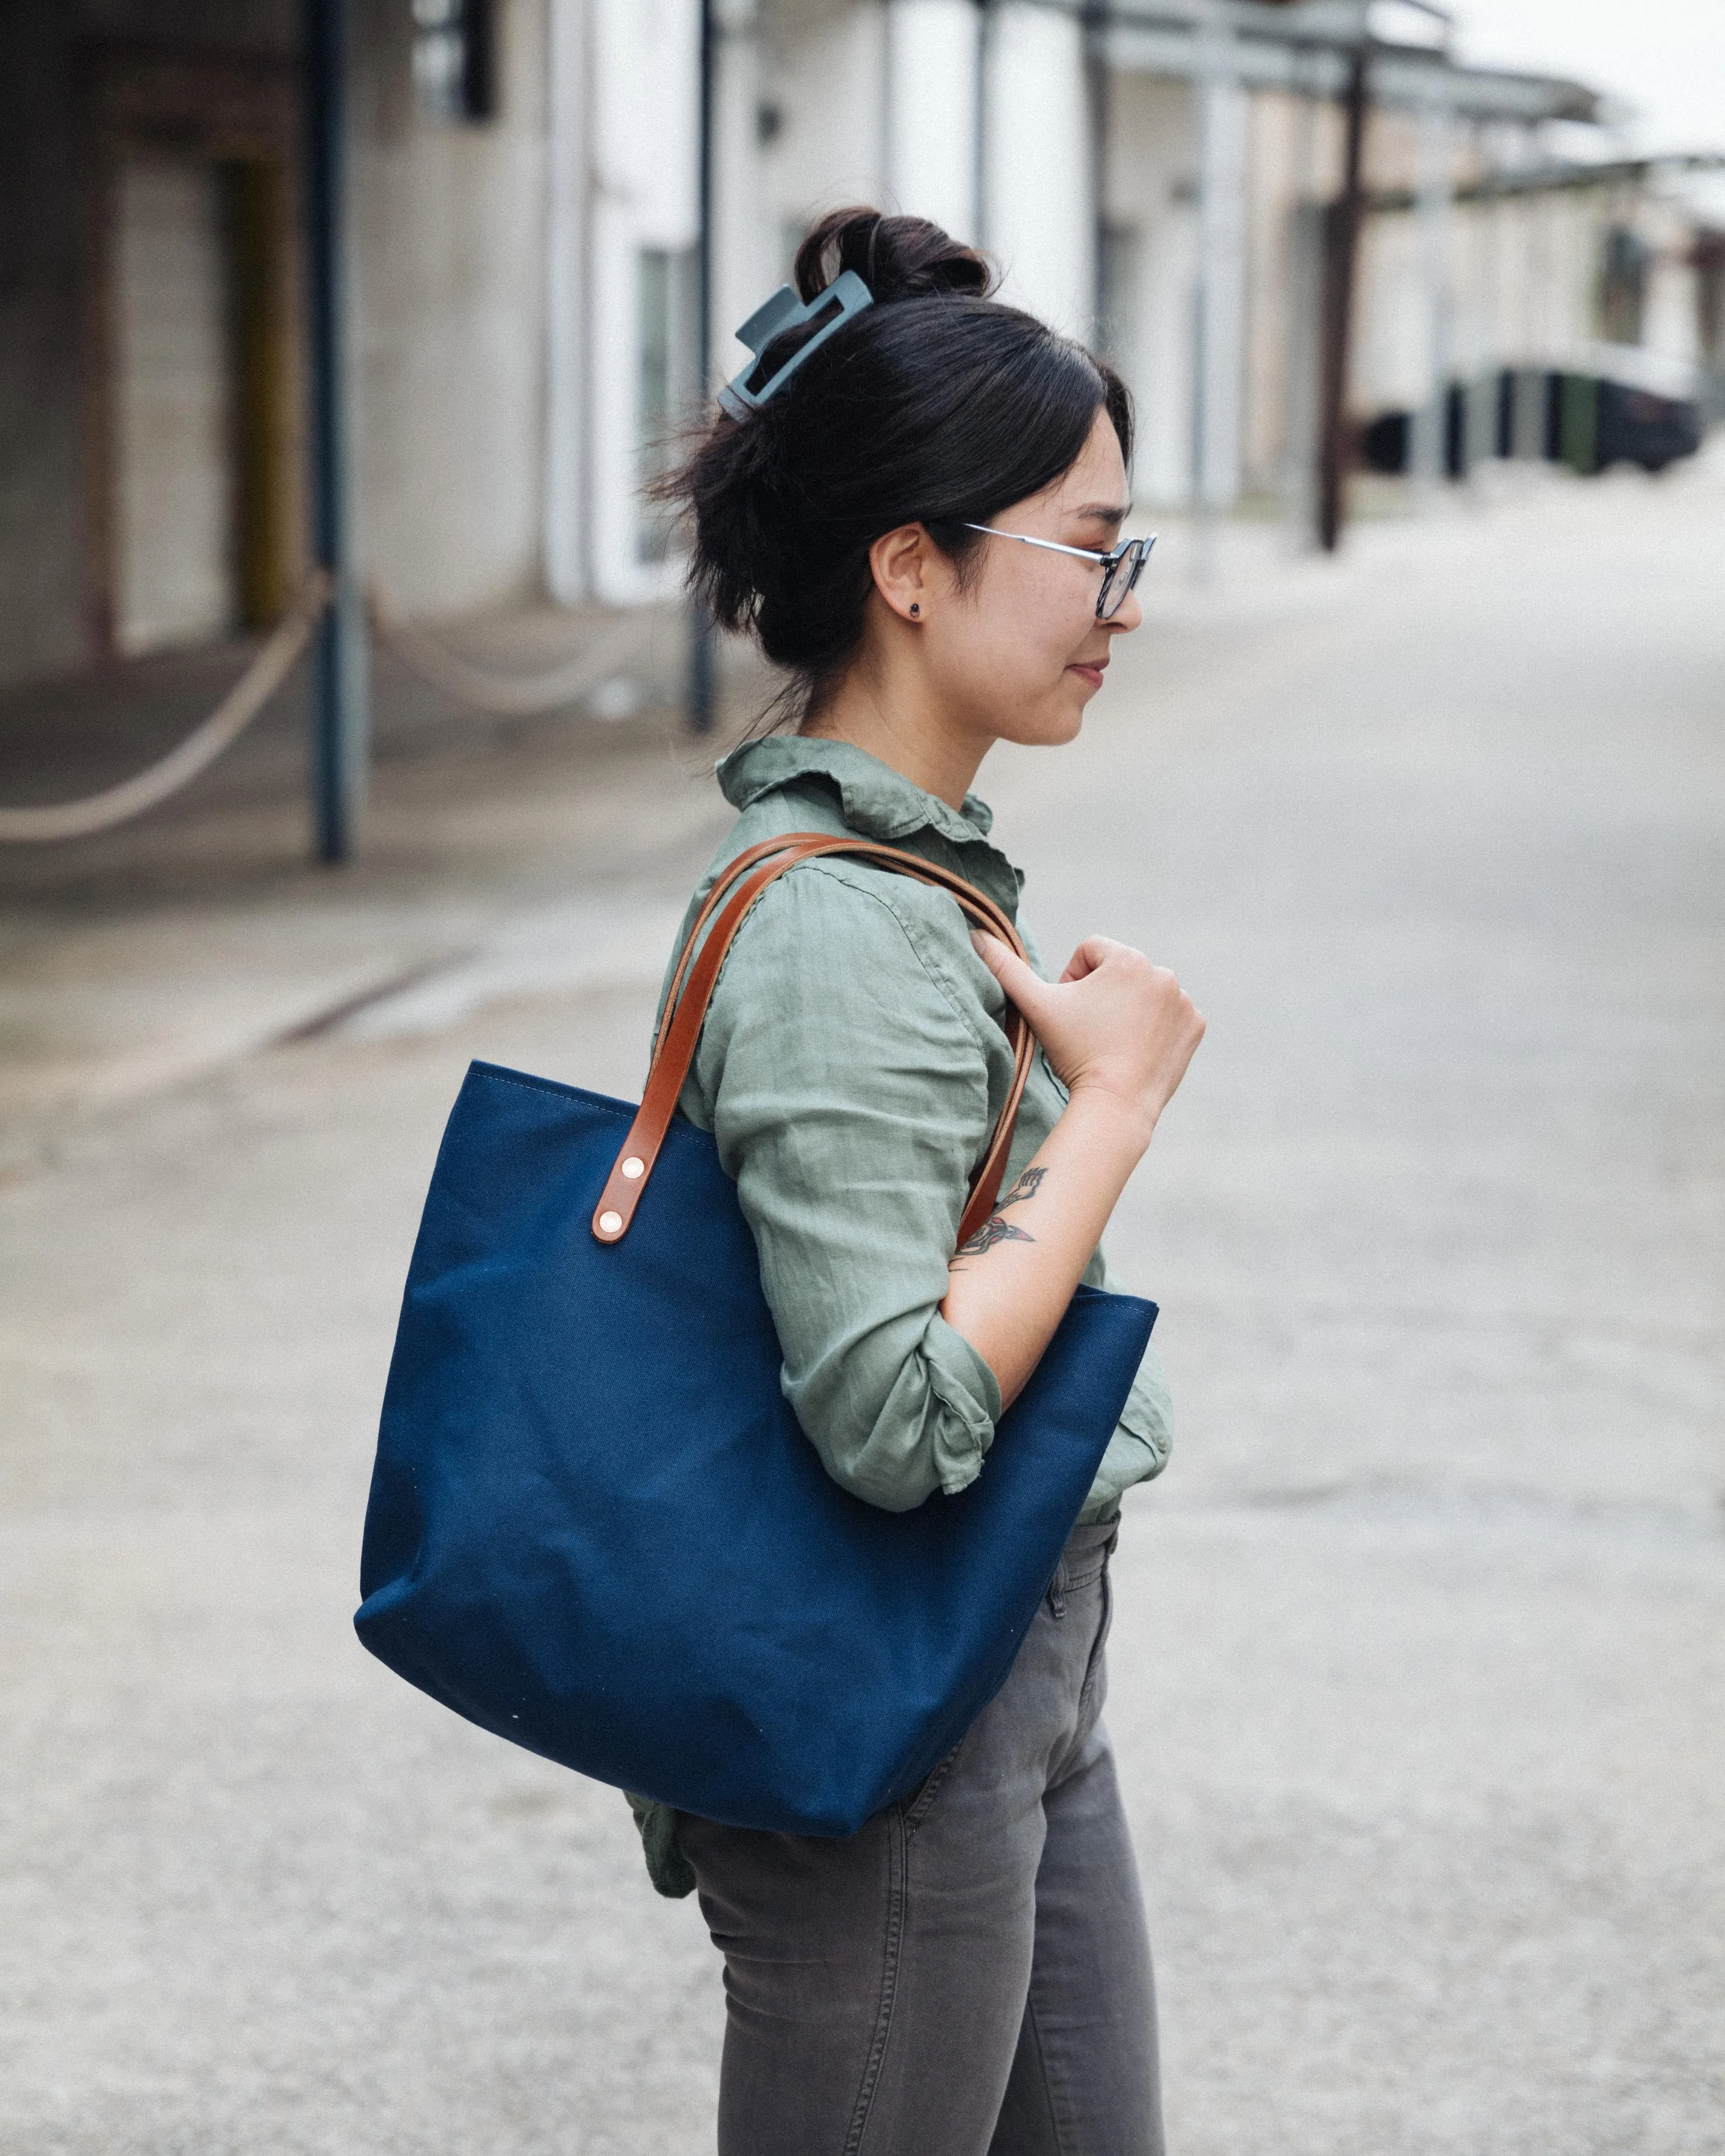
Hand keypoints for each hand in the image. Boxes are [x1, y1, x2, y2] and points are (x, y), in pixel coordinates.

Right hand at [972, 931, 1204, 1139]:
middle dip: (1102, 994)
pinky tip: (1137, 1049)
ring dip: (1127, 1008)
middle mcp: (1162, 972)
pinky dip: (1154, 1028)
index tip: (1071, 1013)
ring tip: (1113, 1041)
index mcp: (1127, 958)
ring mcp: (1183, 1000)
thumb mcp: (1037, 1006)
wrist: (1115, 1105)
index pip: (1090, 952)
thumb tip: (976, 935)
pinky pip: (1169, 1015)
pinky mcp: (1194, 1025)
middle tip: (1090, 1031)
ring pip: (1143, 993)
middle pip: (1119, 972)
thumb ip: (1006, 968)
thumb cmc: (1075, 1052)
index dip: (1072, 980)